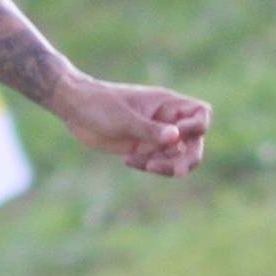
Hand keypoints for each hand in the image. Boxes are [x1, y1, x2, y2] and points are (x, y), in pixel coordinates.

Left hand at [50, 72, 210, 176]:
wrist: (74, 109)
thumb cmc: (100, 104)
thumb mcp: (124, 118)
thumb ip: (150, 129)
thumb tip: (177, 138)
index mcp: (167, 104)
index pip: (201, 114)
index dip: (196, 128)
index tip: (176, 136)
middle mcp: (166, 120)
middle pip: (195, 142)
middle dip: (186, 158)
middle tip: (174, 171)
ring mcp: (155, 135)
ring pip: (178, 156)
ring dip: (167, 166)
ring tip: (146, 165)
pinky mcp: (143, 148)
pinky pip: (158, 162)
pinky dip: (149, 167)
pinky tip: (127, 161)